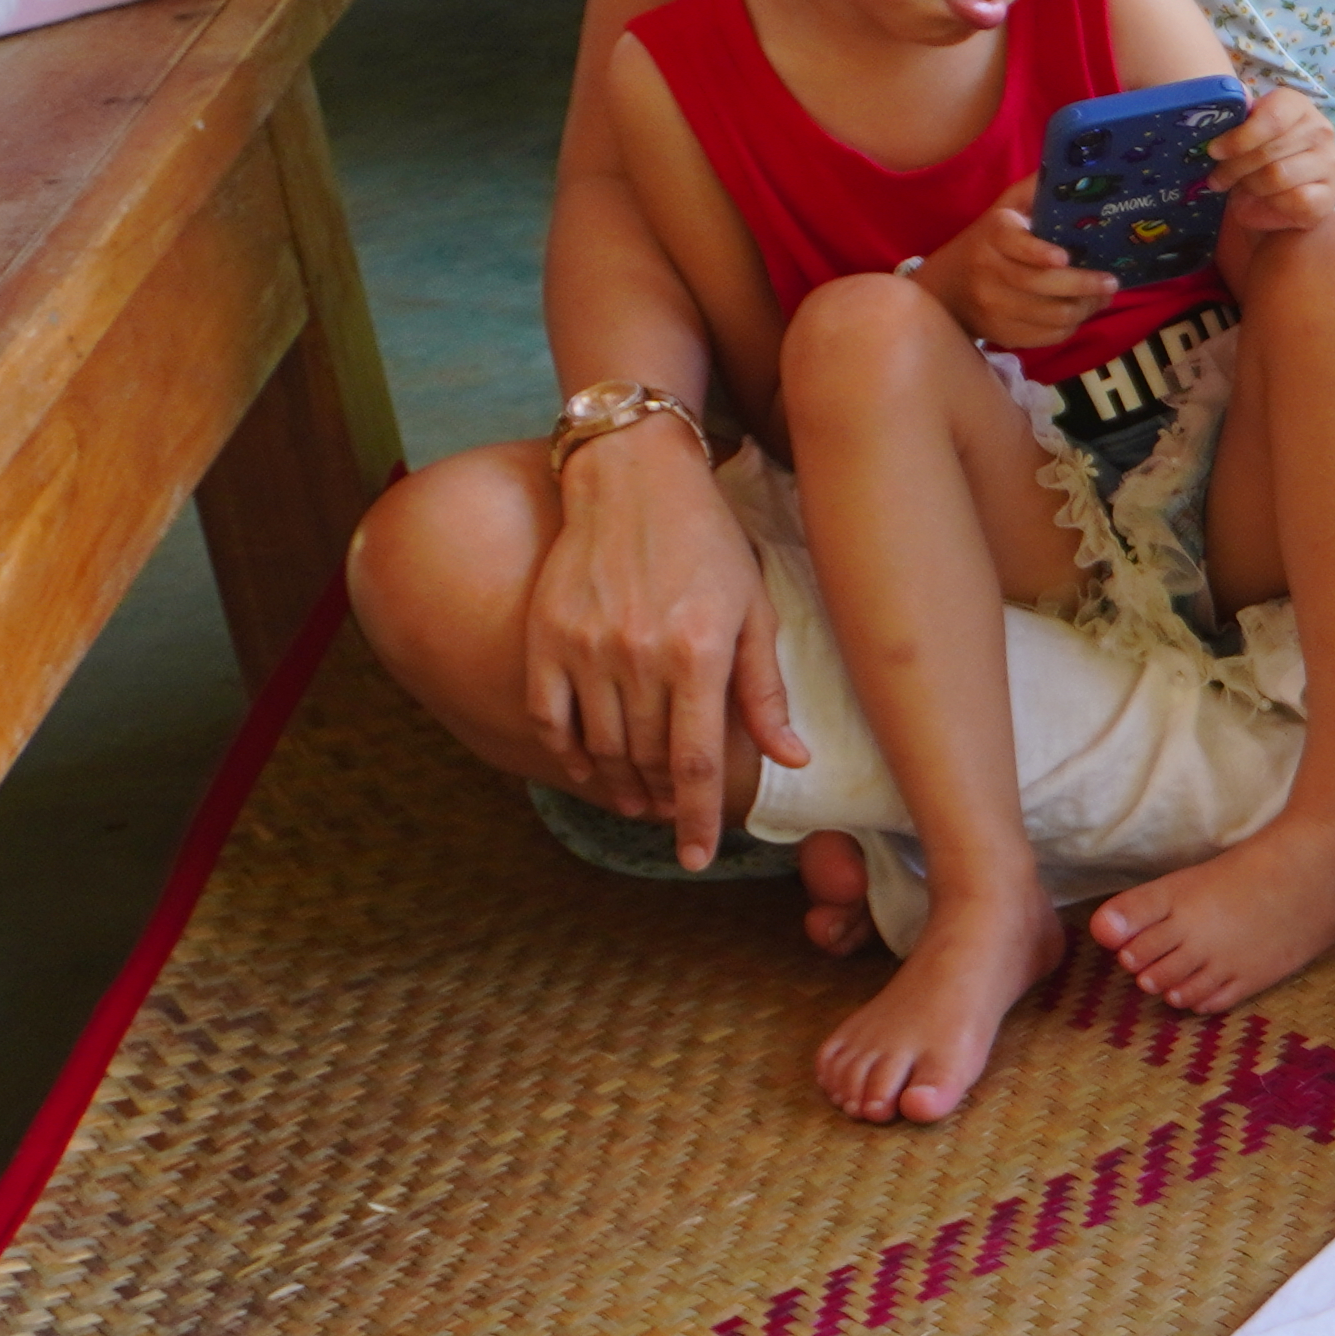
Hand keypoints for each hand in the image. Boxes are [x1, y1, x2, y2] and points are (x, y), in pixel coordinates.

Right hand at [520, 410, 804, 869]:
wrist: (631, 479)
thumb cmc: (709, 544)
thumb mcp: (754, 610)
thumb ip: (765, 690)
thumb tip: (790, 760)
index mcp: (696, 654)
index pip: (694, 762)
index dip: (696, 818)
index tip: (697, 855)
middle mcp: (635, 656)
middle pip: (646, 761)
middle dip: (663, 802)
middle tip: (673, 820)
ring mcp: (582, 646)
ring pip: (599, 747)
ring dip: (620, 785)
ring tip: (639, 802)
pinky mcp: (544, 634)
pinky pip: (548, 716)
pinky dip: (566, 753)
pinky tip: (587, 770)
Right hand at [922, 190, 1115, 356]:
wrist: (945, 287)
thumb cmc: (988, 242)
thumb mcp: (1005, 210)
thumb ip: (1034, 191)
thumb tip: (1069, 166)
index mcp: (993, 235)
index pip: (1014, 244)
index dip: (1039, 252)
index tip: (1064, 257)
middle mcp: (989, 272)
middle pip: (1042, 285)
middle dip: (1084, 286)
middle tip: (1111, 282)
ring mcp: (993, 306)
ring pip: (1052, 315)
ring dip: (1085, 308)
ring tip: (1101, 297)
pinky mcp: (1001, 334)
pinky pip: (1047, 336)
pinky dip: (1070, 327)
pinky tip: (1079, 312)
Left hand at [1211, 81, 1334, 240]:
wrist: (1276, 194)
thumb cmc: (1256, 158)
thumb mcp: (1244, 134)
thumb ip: (1237, 120)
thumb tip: (1226, 103)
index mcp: (1296, 105)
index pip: (1272, 118)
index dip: (1240, 137)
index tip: (1214, 151)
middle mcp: (1320, 130)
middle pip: (1269, 151)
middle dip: (1235, 168)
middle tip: (1217, 178)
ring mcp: (1329, 163)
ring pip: (1279, 176)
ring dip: (1251, 186)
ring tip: (1242, 188)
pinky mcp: (1330, 195)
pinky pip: (1295, 200)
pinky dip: (1272, 204)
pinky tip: (1266, 201)